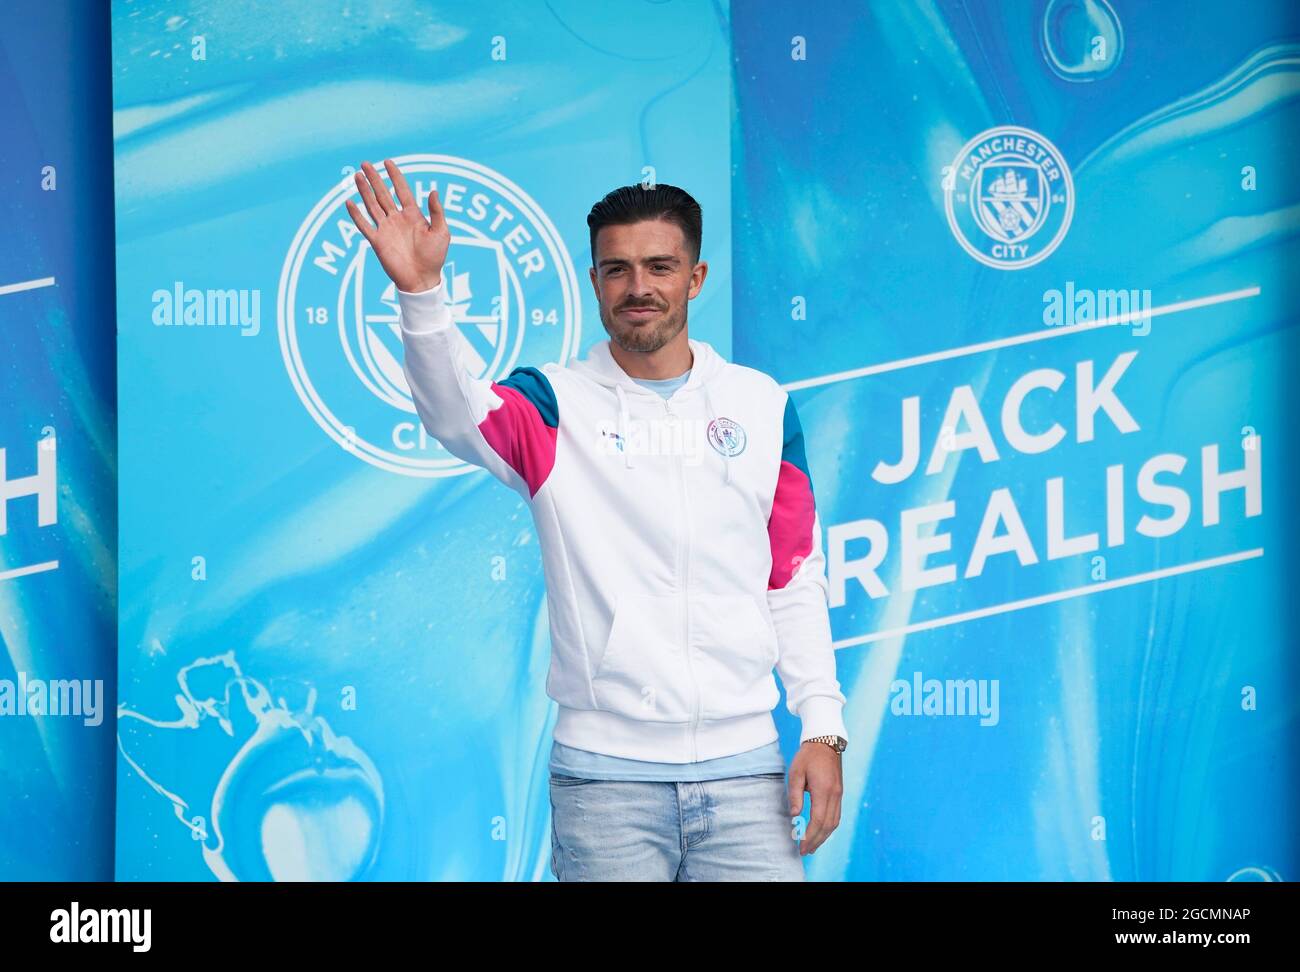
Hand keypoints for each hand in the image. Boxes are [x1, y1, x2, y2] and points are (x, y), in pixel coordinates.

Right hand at [345, 159, 448, 293]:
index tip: (388, 162)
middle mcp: (397, 219)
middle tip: (365, 163)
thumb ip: (436, 212)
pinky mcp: (378, 241)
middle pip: (383, 194)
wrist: (422, 279)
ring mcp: (386, 229)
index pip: (401, 190)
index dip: (395, 176)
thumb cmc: (434, 257)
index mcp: (413, 215)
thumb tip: (433, 191)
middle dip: (375, 178)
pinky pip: (364, 225)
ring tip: (357, 175)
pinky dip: (356, 214)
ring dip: (364, 190)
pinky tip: (349, 202)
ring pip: (372, 205)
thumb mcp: (441, 232)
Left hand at [787, 740, 842, 855]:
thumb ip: (795, 794)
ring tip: (812, 846)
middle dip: (816, 840)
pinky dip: (829, 828)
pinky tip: (821, 833)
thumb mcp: (796, 772)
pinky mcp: (839, 793)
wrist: (825, 742)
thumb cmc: (807, 756)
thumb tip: (794, 815)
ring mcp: (839, 794)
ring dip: (824, 837)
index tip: (801, 845)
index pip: (818, 819)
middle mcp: (834, 794)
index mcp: (823, 790)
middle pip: (828, 825)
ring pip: (835, 822)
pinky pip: (836, 815)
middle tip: (805, 851)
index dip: (810, 835)